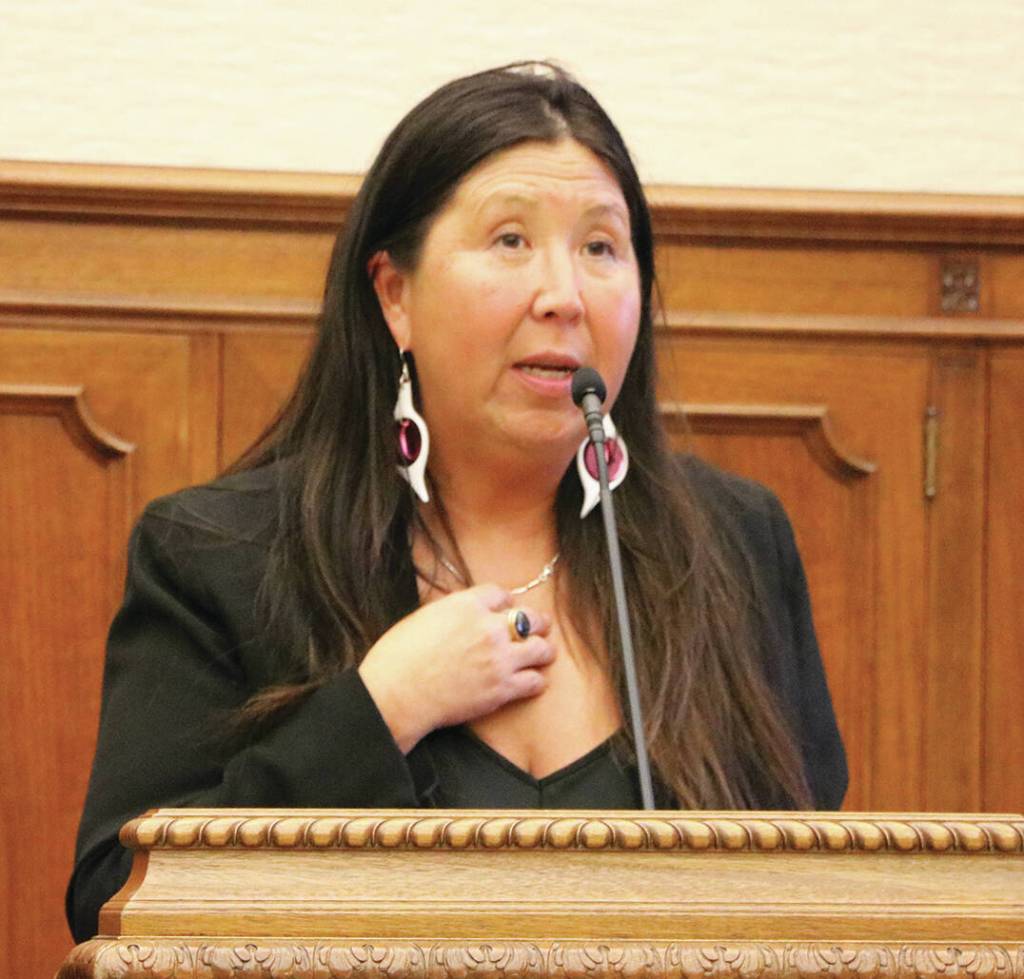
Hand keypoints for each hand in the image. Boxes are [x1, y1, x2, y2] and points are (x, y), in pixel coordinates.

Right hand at [358, 584, 554, 751]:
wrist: (396, 694)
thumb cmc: (398, 656)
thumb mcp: (425, 616)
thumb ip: (453, 611)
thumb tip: (467, 612)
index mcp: (467, 605)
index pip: (502, 595)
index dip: (506, 603)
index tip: (507, 609)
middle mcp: (489, 627)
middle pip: (530, 617)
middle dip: (537, 622)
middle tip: (540, 627)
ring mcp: (499, 659)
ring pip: (541, 648)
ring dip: (543, 650)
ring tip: (543, 653)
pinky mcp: (502, 689)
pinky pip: (535, 681)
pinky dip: (536, 680)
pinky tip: (532, 680)